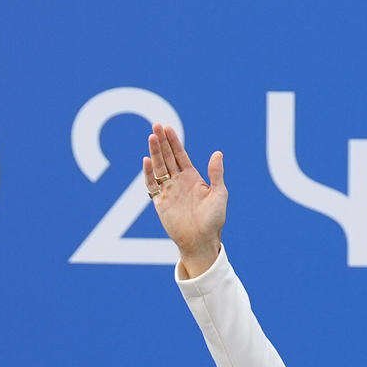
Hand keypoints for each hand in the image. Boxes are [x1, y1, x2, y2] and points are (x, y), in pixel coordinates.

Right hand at [144, 124, 227, 278]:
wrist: (201, 241)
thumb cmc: (213, 220)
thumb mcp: (219, 194)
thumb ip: (216, 174)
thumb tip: (217, 153)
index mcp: (192, 177)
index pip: (180, 155)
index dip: (174, 141)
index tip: (167, 128)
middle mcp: (178, 182)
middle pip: (167, 157)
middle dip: (162, 141)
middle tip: (156, 125)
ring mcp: (168, 191)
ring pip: (159, 168)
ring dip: (155, 153)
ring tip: (151, 137)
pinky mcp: (160, 203)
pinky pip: (152, 186)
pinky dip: (148, 174)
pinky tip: (147, 161)